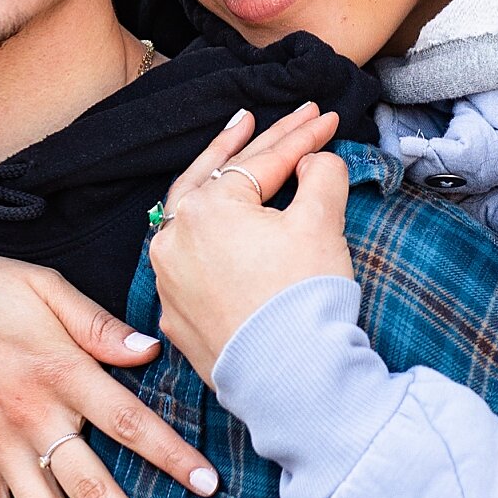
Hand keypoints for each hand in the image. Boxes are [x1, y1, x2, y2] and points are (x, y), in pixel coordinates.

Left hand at [149, 103, 351, 386]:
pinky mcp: (176, 314)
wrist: (291, 380)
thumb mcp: (322, 222)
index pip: (265, 161)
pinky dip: (208, 235)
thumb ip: (321, 173)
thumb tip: (313, 162)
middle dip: (258, 141)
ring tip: (237, 144)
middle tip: (288, 117)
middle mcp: (174, 238)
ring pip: (193, 214)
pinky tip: (221, 224)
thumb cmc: (304, 298)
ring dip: (219, 179)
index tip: (328, 118)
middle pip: (219, 174)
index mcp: (207, 207)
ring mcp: (170, 279)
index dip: (303, 136)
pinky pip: (190, 259)